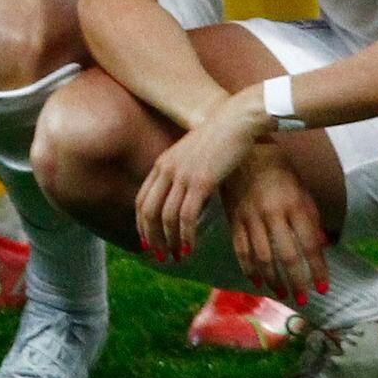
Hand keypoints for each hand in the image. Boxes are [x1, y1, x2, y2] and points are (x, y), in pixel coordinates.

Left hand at [135, 92, 264, 265]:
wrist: (235, 121)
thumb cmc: (219, 139)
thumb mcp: (192, 155)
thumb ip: (182, 174)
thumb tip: (182, 198)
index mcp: (162, 163)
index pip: (141, 200)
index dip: (142, 225)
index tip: (148, 242)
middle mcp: (167, 169)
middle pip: (148, 212)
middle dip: (151, 238)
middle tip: (159, 257)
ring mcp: (182, 175)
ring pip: (166, 217)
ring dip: (169, 242)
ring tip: (176, 257)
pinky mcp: (201, 181)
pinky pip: (186, 216)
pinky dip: (185, 236)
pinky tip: (189, 248)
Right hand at [227, 146, 327, 299]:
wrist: (244, 147)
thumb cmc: (278, 168)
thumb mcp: (300, 188)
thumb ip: (311, 217)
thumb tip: (323, 245)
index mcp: (294, 204)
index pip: (310, 245)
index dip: (317, 269)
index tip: (323, 288)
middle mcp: (273, 213)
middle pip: (287, 256)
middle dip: (297, 282)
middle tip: (303, 299)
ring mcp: (251, 216)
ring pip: (263, 257)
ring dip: (273, 280)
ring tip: (282, 294)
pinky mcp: (234, 218)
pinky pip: (241, 249)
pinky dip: (248, 269)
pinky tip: (257, 281)